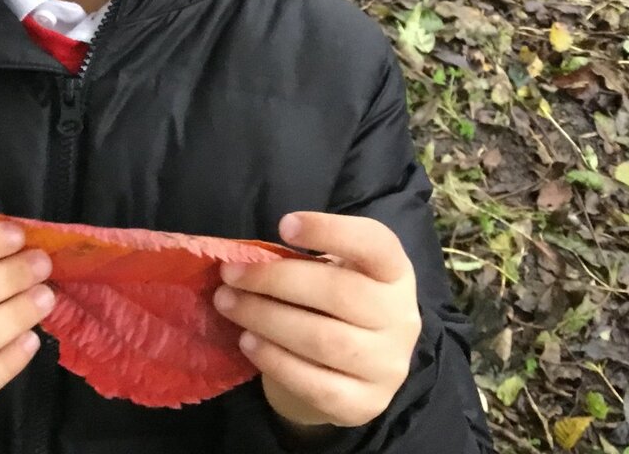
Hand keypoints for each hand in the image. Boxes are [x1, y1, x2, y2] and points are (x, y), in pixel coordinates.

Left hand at [213, 212, 420, 431]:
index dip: (331, 230)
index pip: (375, 244)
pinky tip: (247, 342)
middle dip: (274, 281)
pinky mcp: (366, 403)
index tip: (284, 225)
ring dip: (266, 319)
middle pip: (339, 293)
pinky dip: (275, 360)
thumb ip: (300, 261)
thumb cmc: (334, 306)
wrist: (355, 370)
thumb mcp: (332, 274)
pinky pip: (316, 384)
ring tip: (228, 305)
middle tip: (230, 274)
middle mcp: (400, 318)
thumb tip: (243, 259)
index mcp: (395, 272)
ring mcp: (387, 365)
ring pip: (323, 340)